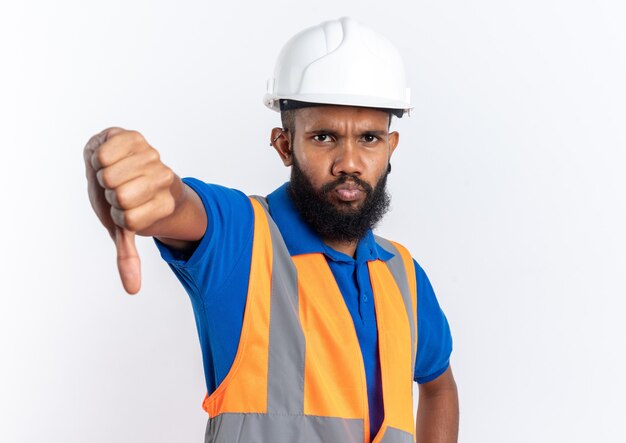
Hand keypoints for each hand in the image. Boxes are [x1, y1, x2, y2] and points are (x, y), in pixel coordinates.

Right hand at [83, 128, 175, 293]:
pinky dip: (98, 156)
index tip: (124, 209)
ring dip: (102, 176)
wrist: (124, 169)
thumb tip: (132, 290)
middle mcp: (164, 180)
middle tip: (116, 190)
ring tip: (112, 173)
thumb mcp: (124, 229)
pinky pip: (106, 152)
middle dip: (109, 195)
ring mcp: (151, 157)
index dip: (118, 215)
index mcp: (165, 205)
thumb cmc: (124, 201)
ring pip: (109, 174)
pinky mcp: (135, 137)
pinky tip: (108, 157)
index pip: (130, 220)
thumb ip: (128, 257)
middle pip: (119, 196)